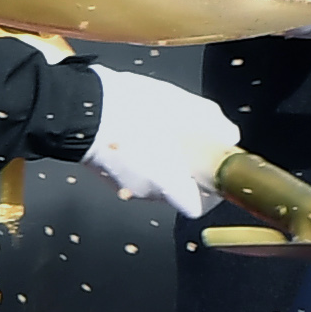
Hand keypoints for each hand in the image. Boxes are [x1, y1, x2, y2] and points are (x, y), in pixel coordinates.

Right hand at [76, 66, 241, 217]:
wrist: (81, 104)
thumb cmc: (135, 108)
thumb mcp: (189, 108)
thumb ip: (216, 126)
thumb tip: (229, 138)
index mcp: (168, 183)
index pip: (198, 207)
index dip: (211, 192)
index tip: (215, 173)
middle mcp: (145, 192)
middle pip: (177, 190)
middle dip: (187, 169)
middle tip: (191, 143)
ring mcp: (122, 184)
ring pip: (154, 178)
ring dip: (164, 160)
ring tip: (163, 130)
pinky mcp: (105, 172)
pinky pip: (133, 169)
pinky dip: (142, 155)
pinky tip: (141, 129)